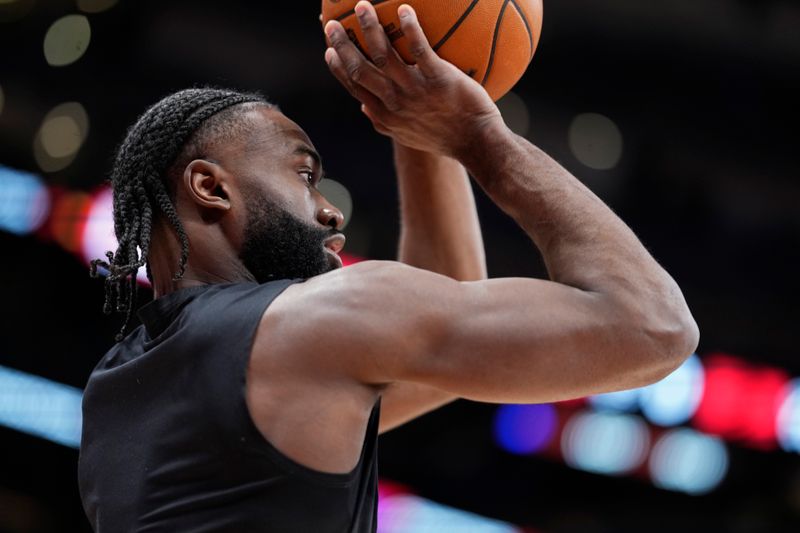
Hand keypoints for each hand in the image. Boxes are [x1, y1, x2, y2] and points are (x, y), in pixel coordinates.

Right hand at [324, 2, 503, 158]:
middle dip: (344, 45)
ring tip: (363, 7)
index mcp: (386, 114)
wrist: (476, 142)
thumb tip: (364, 108)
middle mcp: (395, 102)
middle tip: (332, 24)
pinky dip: (410, 29)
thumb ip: (384, 122)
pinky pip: (420, 50)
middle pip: (361, 69)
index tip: (329, 50)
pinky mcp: (439, 79)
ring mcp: (416, 90)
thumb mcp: (408, 136)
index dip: (339, 68)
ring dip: (370, 29)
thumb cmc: (444, 137)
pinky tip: (404, 10)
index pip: (355, 88)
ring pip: (384, 56)